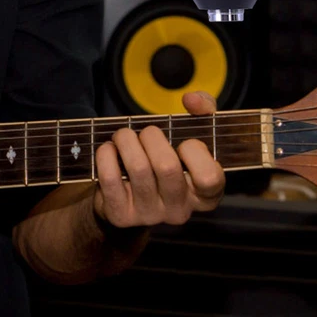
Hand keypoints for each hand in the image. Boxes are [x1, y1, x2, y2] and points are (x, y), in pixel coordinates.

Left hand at [93, 90, 225, 230]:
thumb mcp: (194, 132)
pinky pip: (110, 179)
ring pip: (138, 168)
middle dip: (152, 137)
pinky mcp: (121, 216)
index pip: (209, 179)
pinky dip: (106, 155)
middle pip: (167, 167)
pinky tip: (109, 150)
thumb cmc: (170, 155)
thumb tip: (191, 100)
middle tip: (146, 132)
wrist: (131, 193)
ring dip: (126, 139)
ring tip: (123, 135)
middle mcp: (179, 211)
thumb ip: (204, 108)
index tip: (185, 143)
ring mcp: (150, 216)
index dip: (196, 153)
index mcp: (204, 196)